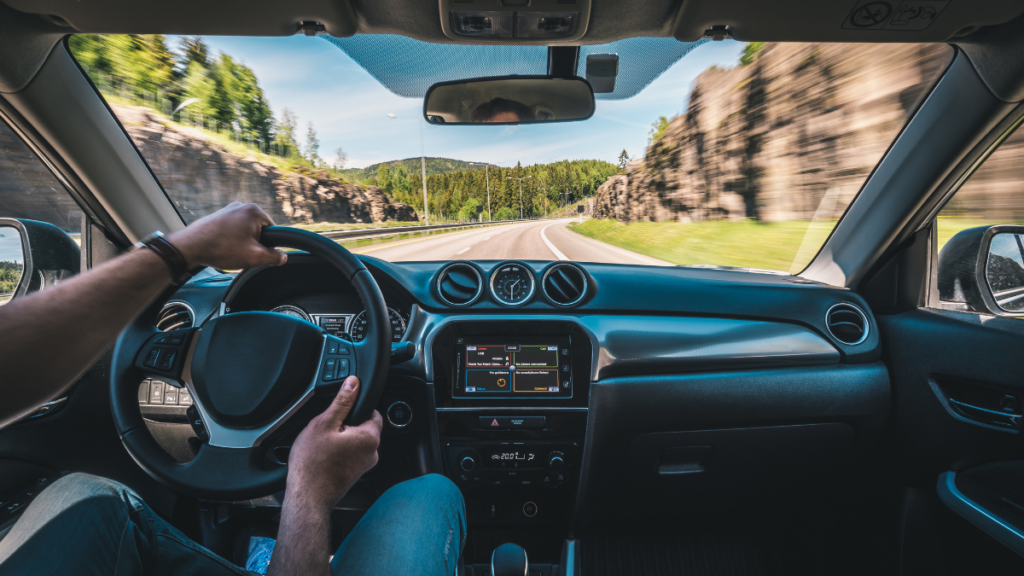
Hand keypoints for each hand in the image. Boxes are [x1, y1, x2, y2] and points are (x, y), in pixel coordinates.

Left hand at [166, 202, 286, 269]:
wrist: (189, 247)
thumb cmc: (221, 249)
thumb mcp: (255, 257)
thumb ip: (274, 257)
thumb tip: (282, 256)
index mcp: (254, 211)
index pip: (273, 230)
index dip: (267, 245)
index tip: (256, 253)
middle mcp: (242, 206)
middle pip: (259, 230)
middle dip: (253, 244)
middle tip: (242, 254)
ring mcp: (229, 210)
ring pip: (245, 232)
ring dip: (241, 243)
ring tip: (229, 251)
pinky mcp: (219, 216)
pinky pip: (233, 230)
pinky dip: (230, 241)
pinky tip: (222, 248)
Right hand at [285, 376, 381, 509]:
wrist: (307, 496)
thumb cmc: (313, 464)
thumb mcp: (324, 423)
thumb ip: (342, 401)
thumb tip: (353, 383)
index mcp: (370, 437)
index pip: (373, 411)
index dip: (356, 407)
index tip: (341, 410)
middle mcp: (372, 453)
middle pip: (363, 427)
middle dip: (346, 424)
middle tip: (326, 429)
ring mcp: (364, 465)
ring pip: (354, 441)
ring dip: (341, 439)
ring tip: (322, 444)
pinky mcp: (354, 474)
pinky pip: (349, 455)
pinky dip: (338, 452)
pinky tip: (323, 456)